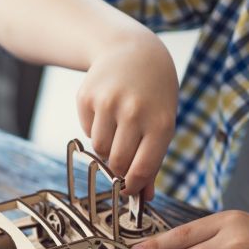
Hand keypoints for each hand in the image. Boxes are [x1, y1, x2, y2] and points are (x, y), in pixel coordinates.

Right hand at [77, 29, 177, 198]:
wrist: (132, 51)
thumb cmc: (153, 93)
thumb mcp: (162, 122)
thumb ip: (152, 160)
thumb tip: (143, 198)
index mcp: (160, 122)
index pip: (142, 168)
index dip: (133, 185)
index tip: (128, 190)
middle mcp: (134, 112)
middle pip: (117, 162)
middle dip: (117, 168)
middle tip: (121, 159)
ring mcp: (108, 102)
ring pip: (98, 149)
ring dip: (105, 147)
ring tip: (117, 129)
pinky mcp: (87, 97)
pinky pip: (86, 131)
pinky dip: (94, 129)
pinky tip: (106, 112)